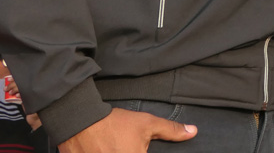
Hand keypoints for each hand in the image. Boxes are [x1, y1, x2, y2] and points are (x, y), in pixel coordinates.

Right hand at [57, 108, 195, 152]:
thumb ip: (170, 131)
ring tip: (115, 146)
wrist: (80, 123)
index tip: (139, 147)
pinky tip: (107, 149)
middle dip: (131, 151)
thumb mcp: (147, 124)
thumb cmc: (115, 123)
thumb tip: (193, 132)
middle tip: (124, 144)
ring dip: (118, 152)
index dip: (142, 152)